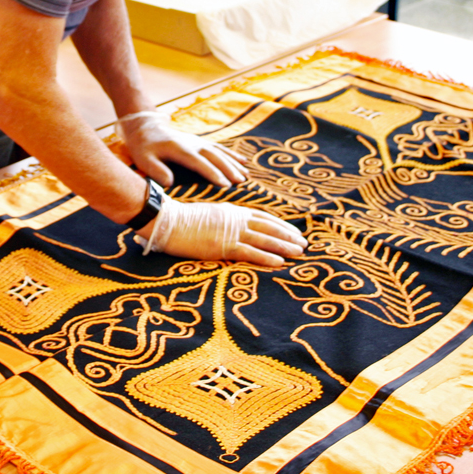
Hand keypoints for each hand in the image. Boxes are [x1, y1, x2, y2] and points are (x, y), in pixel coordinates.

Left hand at [116, 111, 246, 187]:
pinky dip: (232, 155)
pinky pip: (220, 148)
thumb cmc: (144, 148)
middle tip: (241, 182)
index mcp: (179, 149)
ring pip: (220, 152)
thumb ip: (156, 170)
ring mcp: (198, 141)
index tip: (225, 184)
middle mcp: (193, 144)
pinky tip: (244, 162)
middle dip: (229, 169)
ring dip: (234, 163)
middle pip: (214, 156)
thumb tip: (169, 183)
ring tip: (246, 176)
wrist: (147, 127)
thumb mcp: (144, 159)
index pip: (199, 163)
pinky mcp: (201, 142)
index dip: (212, 173)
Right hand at [137, 197, 306, 266]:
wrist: (167, 220)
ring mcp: (230, 232)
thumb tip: (234, 226)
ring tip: (299, 252)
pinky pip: (249, 252)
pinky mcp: (223, 246)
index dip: (280, 225)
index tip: (293, 231)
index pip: (263, 217)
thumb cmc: (183, 219)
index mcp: (233, 211)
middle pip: (269, 227)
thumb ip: (224, 219)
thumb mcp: (210, 214)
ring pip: (264, 239)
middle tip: (304, 243)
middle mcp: (236, 220)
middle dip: (288, 235)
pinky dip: (266, 257)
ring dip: (284, 246)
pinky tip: (279, 263)